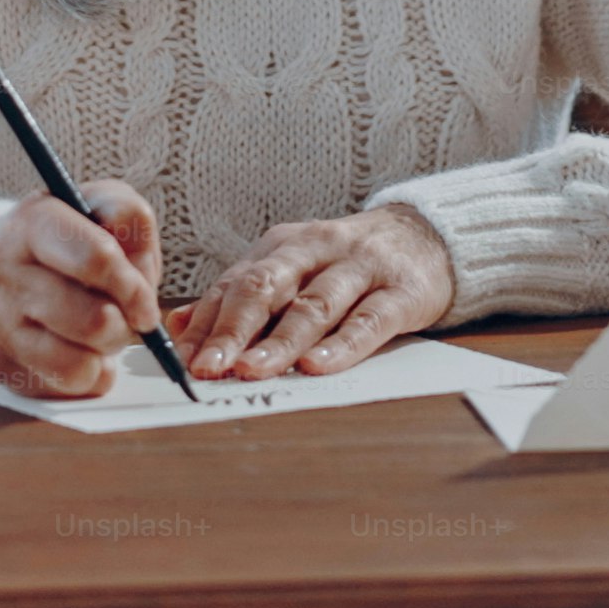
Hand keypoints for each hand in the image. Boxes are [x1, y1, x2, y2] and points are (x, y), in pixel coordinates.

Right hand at [0, 182, 165, 398]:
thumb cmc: (64, 239)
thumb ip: (127, 218)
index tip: (146, 305)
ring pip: (79, 364)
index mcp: (31, 223)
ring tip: (97, 333)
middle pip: (95, 321)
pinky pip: (66, 387)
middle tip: (122, 318)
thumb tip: (139, 273)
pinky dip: (86, 375)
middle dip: (123, 325)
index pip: (97, 259)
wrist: (0, 269)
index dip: (134, 288)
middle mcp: (2, 272)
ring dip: (104, 353)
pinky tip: (77, 350)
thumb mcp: (97, 205)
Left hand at [172, 205, 454, 380]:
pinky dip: (341, 345)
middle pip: (266, 287)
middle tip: (207, 367)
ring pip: (314, 305)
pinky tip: (318, 367)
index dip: (205, 323)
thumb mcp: (294, 268)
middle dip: (232, 330)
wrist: (429, 235)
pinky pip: (368, 321)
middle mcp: (317, 249)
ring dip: (280, 342)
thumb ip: (241, 295)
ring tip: (251, 372)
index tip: (181, 360)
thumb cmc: (348, 263)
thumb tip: (180, 325)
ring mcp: (361, 268)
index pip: (234, 284)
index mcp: (283, 245)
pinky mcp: (401, 291)